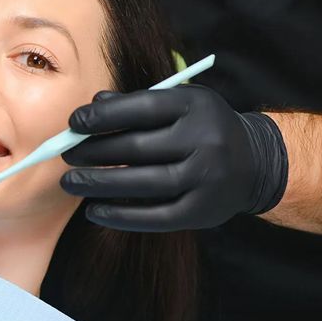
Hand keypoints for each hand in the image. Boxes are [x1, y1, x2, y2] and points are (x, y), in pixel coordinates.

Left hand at [60, 85, 287, 231]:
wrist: (255, 164)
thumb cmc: (202, 129)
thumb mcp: (179, 105)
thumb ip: (138, 104)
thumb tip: (92, 107)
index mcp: (196, 105)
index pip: (142, 107)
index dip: (103, 116)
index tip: (74, 123)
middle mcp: (206, 140)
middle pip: (138, 148)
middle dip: (94, 152)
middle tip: (66, 155)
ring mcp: (207, 178)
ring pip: (143, 183)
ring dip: (99, 184)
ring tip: (70, 183)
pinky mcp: (203, 211)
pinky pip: (155, 217)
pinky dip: (121, 216)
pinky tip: (94, 212)